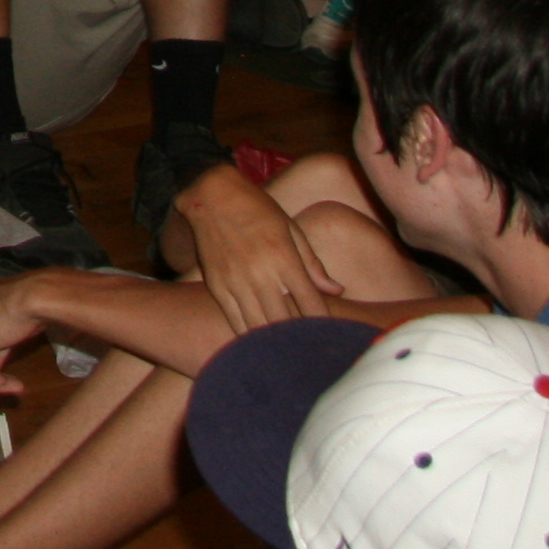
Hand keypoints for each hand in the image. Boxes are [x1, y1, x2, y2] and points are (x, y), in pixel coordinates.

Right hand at [185, 172, 343, 334]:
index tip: (331, 334)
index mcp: (284, 258)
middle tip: (311, 349)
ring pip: (259, 326)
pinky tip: (260, 343)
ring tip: (288, 353)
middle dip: (300, 338)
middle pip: (286, 321)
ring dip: (274, 342)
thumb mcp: (290, 228)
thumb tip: (337, 290)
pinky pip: (235, 320)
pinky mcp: (217, 286)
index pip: (311, 302)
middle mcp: (261, 274)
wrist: (211, 196)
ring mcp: (236, 282)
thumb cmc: (257, 209)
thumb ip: (312, 263)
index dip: (323, 323)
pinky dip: (249, 335)